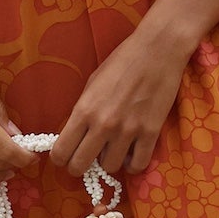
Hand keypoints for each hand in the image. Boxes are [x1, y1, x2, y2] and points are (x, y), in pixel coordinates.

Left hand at [51, 23, 189, 176]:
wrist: (158, 50)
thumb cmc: (122, 61)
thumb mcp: (93, 83)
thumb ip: (84, 111)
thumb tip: (78, 135)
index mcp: (84, 109)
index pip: (61, 151)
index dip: (61, 158)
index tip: (66, 156)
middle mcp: (103, 124)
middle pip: (80, 166)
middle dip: (79, 166)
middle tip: (86, 159)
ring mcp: (128, 131)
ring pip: (110, 167)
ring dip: (109, 161)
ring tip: (113, 149)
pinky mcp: (151, 133)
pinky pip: (138, 165)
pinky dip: (132, 164)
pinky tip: (131, 153)